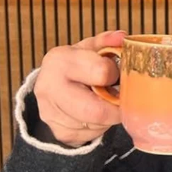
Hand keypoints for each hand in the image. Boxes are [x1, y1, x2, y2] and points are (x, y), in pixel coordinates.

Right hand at [34, 31, 125, 147]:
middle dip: (115, 106)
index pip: (101, 72)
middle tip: (122, 97)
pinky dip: (101, 126)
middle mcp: (49, 87)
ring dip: (109, 116)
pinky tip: (97, 113)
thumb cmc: (79, 64)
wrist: (54, 86)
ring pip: (96, 124)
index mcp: (60, 60)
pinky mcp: (59, 132)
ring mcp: (50, 113)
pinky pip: (90, 134)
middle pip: (95, 110)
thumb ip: (107, 41)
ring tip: (107, 102)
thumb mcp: (91, 48)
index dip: (116, 75)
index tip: (117, 74)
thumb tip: (123, 37)